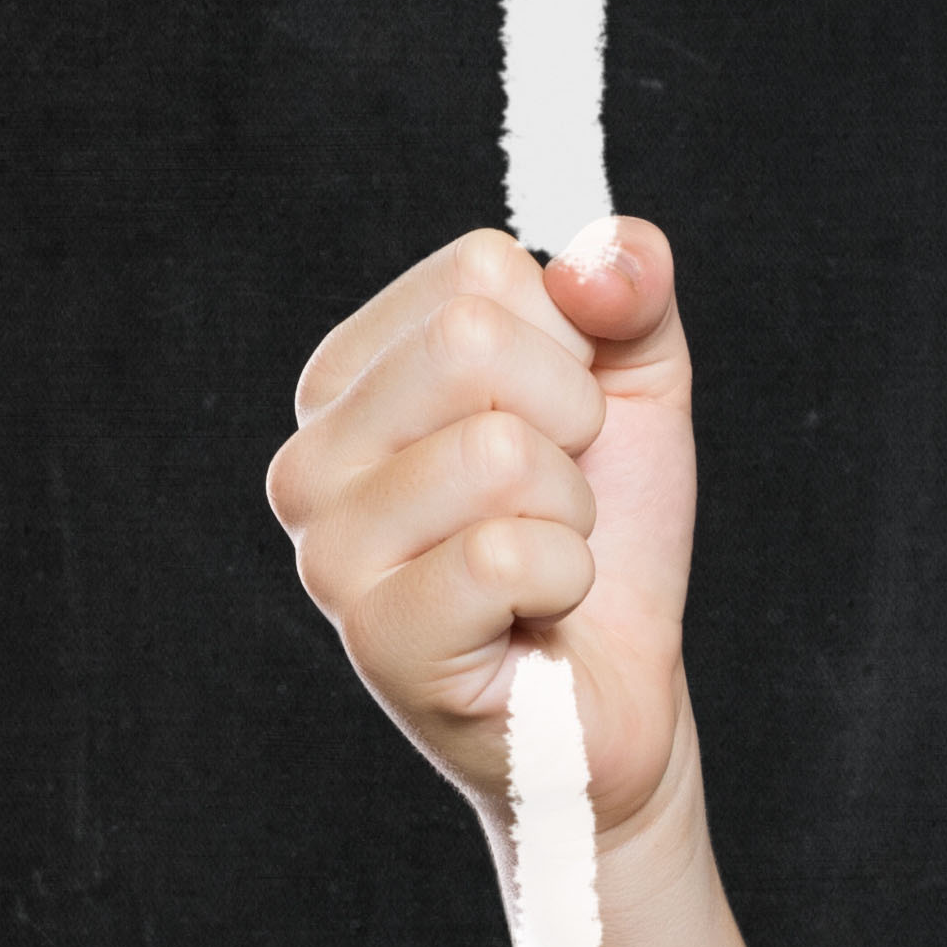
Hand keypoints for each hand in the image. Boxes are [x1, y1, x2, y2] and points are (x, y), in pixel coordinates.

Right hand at [265, 218, 700, 855]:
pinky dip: (564, 581)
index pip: (480, 273)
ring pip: (498, 451)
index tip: (560, 425)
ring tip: (539, 563)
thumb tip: (597, 257)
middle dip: (572, 422)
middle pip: (473, 343)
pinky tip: (531, 617)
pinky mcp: (376, 638)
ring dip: (569, 511)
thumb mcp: (636, 384)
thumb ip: (626, 287)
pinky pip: (510, 554)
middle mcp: (310, 458)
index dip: (568, 348)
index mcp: (351, 379)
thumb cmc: (605, 533)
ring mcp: (328, 552)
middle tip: (556, 499)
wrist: (616, 690)